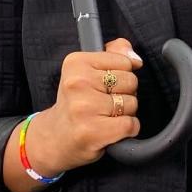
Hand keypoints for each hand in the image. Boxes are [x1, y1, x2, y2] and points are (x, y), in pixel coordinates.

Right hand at [31, 37, 142, 173]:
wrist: (56, 138)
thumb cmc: (77, 103)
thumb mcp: (88, 71)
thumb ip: (114, 54)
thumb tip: (136, 59)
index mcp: (75, 63)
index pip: (124, 61)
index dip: (121, 75)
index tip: (103, 86)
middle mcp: (77, 83)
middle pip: (131, 81)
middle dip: (124, 93)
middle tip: (103, 103)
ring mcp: (84, 107)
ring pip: (132, 103)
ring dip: (126, 113)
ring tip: (104, 116)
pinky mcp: (92, 131)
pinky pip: (130, 124)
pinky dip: (128, 129)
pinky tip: (111, 129)